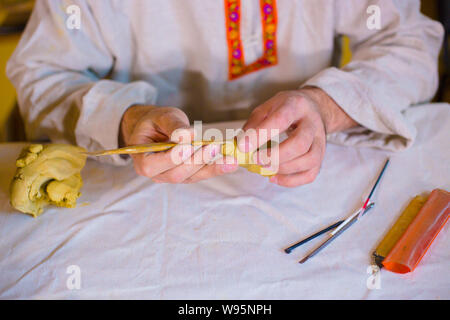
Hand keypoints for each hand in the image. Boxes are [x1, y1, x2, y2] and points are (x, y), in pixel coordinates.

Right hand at [120, 105, 238, 182]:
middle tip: (214, 147)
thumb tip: (187, 135)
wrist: (158, 128)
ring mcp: (172, 176)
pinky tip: (231, 163)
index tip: (189, 146)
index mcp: (142, 159)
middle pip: (176, 174)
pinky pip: (201, 174)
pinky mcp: (187, 175)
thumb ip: (173, 126)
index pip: (152, 165)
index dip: (171, 158)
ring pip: (191, 176)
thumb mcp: (162, 117)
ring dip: (211, 167)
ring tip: (229, 158)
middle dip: (196, 161)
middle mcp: (156, 173)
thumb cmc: (156, 122)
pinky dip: (216, 168)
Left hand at [238, 87, 356, 186]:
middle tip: (256, 160)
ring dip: (283, 169)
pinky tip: (274, 177)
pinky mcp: (320, 156)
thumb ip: (253, 124)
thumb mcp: (267, 108)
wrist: (313, 108)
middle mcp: (312, 123)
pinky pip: (310, 174)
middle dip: (275, 156)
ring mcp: (320, 141)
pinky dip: (291, 180)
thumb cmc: (285, 109)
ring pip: (309, 160)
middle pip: (300, 143)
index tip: (243, 146)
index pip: (281, 120)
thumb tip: (239, 145)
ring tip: (264, 168)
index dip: (261, 134)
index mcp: (296, 105)